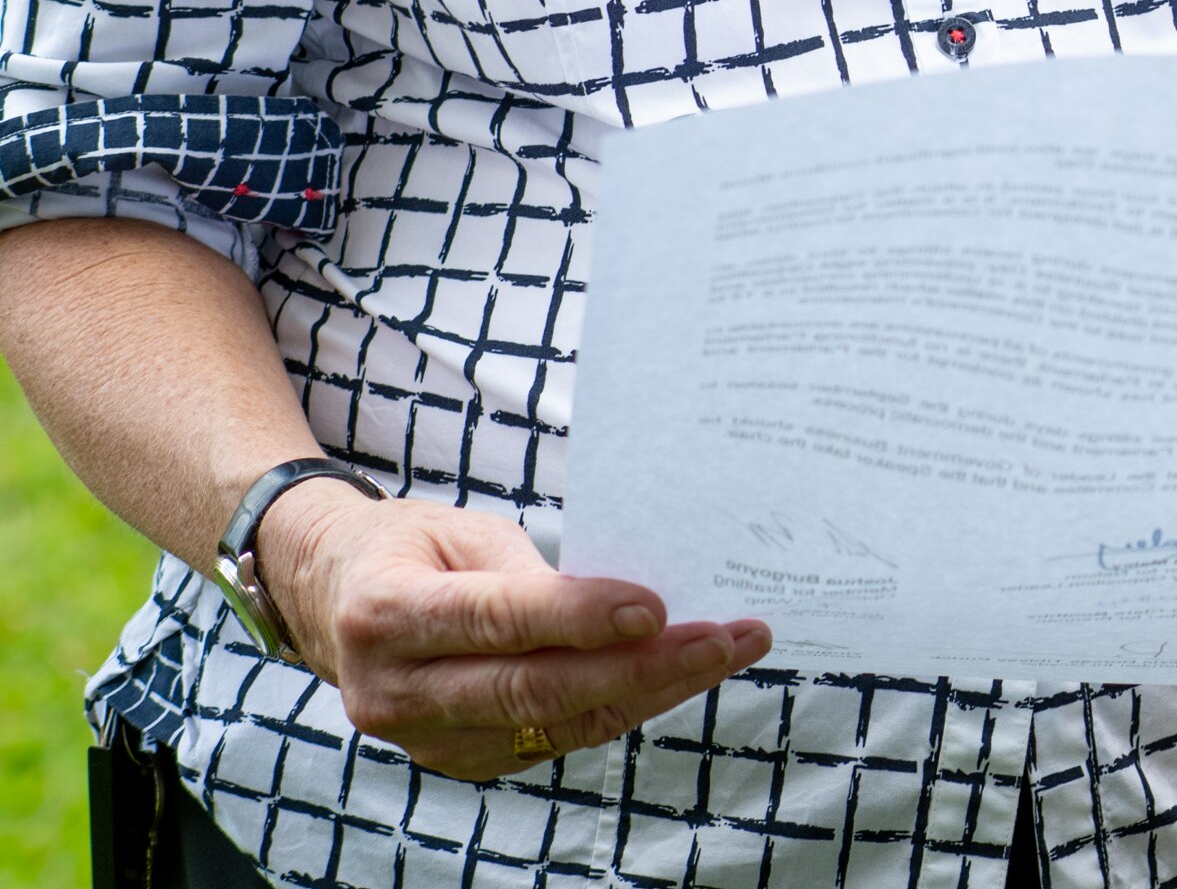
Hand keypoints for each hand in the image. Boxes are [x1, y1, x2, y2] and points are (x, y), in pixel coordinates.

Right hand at [262, 481, 768, 780]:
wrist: (332, 601)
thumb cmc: (410, 549)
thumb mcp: (462, 532)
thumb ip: (533, 574)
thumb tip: (631, 606)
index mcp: (388, 613)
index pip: (499, 621)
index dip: (581, 618)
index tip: (658, 607)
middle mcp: (397, 688)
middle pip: (535, 689)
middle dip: (642, 667)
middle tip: (725, 638)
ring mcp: (423, 737)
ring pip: (556, 723)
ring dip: (652, 692)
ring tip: (728, 651)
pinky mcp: (457, 759)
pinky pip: (553, 739)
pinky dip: (621, 709)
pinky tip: (677, 676)